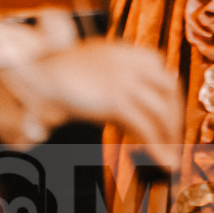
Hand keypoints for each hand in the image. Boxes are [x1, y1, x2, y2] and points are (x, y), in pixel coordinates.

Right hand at [0, 39, 181, 170]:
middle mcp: (131, 63)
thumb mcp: (95, 64)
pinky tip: (162, 161)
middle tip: (174, 139)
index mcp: (128, 51)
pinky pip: (145, 127)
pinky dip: (157, 146)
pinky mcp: (115, 101)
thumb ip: (116, 75)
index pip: (163, 71)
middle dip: (175, 116)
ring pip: (161, 110)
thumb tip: (131, 103)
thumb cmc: (60, 72)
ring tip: (171, 156)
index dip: (171, 95)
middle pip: (168, 89)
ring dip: (170, 135)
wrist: (38, 72)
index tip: (171, 114)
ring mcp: (125, 81)